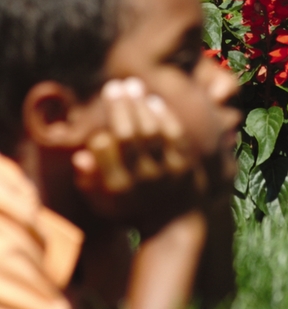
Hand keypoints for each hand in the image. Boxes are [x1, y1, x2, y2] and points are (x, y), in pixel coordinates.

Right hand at [71, 78, 202, 222]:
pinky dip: (163, 115)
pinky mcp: (186, 165)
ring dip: (140, 105)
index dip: (99, 133)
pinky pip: (174, 134)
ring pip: (151, 131)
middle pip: (128, 136)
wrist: (173, 222)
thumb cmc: (129, 206)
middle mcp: (141, 180)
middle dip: (119, 108)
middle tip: (113, 86)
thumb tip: (80, 156)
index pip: (103, 151)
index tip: (97, 122)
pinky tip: (152, 100)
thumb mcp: (103, 202)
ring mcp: (166, 171)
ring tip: (131, 85)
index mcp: (117, 188)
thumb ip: (88, 181)